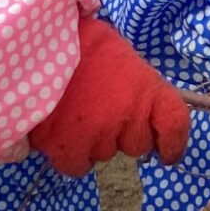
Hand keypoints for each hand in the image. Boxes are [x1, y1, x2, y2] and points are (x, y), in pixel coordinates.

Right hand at [25, 15, 192, 175]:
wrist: (35, 44)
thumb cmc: (80, 45)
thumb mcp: (120, 58)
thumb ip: (137, 89)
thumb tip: (144, 117)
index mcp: (147, 89)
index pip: (175, 124)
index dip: (174, 143)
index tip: (167, 154)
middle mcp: (129, 116)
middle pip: (138, 145)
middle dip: (123, 134)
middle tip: (101, 111)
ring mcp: (100, 135)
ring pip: (106, 155)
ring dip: (94, 141)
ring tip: (74, 111)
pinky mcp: (69, 149)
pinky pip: (78, 165)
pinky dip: (70, 154)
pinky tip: (60, 129)